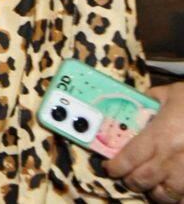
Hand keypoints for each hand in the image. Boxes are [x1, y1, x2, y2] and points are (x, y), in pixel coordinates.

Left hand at [108, 83, 183, 201]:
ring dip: (156, 193)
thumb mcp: (172, 93)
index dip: (114, 167)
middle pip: (143, 180)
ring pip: (166, 195)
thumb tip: (135, 104)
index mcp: (161, 135)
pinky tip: (175, 191)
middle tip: (128, 177)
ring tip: (153, 186)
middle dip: (131, 181)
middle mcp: (174, 157)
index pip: (128, 159)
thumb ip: (149, 101)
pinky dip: (178, 198)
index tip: (109, 167)